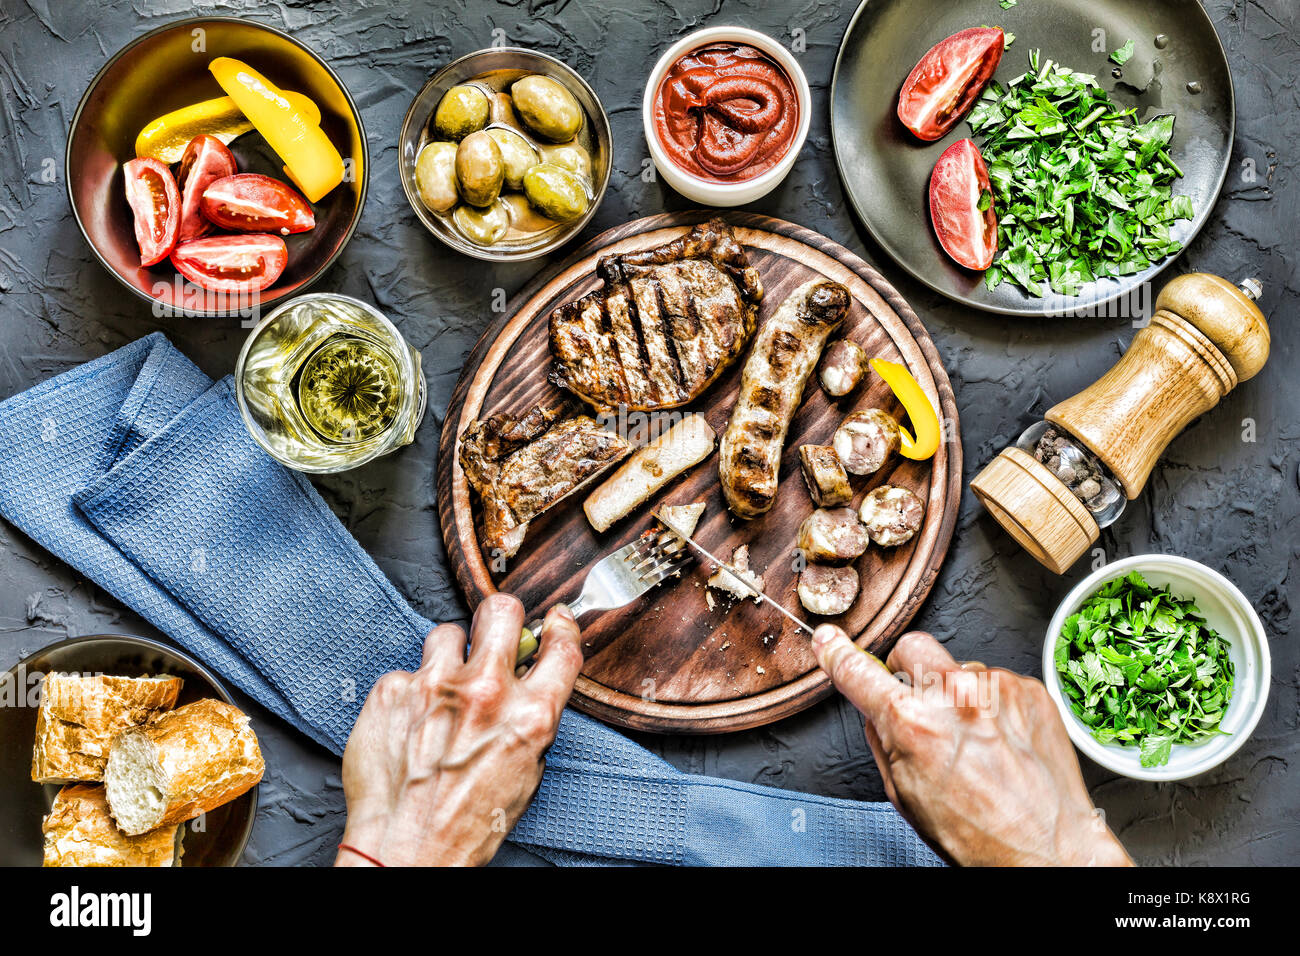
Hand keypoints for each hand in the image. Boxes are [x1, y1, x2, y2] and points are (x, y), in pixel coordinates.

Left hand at [336, 595, 583, 866]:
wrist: (404, 849)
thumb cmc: (466, 823)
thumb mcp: (525, 772)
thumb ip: (530, 721)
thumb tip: (529, 686)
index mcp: (529, 716)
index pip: (561, 646)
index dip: (560, 626)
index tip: (554, 621)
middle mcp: (485, 693)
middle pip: (501, 611)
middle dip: (501, 618)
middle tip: (493, 634)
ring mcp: (434, 686)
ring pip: (447, 634)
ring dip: (449, 656)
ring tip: (442, 688)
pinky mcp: (392, 690)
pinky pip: (406, 671)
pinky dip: (410, 692)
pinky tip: (410, 722)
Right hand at [812, 626, 1131, 866]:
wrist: (1046, 848)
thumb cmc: (978, 834)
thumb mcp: (904, 793)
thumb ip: (882, 739)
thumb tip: (872, 706)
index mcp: (913, 723)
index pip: (859, 672)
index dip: (836, 653)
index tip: (829, 640)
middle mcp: (955, 696)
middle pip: (912, 647)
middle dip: (907, 668)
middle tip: (919, 702)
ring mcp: (996, 688)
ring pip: (959, 668)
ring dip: (958, 695)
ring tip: (976, 742)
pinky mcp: (1028, 689)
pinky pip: (995, 683)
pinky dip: (992, 706)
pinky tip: (1000, 741)